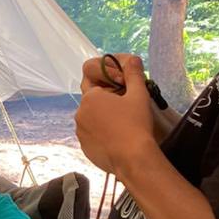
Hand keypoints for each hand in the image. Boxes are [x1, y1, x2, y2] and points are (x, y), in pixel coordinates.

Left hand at [74, 53, 156, 176]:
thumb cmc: (136, 124)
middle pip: (93, 102)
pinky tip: (117, 140)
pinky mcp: (84, 148)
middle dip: (107, 103)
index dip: (111, 86)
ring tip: (122, 127)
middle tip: (125, 110)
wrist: (133, 159)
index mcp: (90, 97)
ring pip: (92, 120)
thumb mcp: (138, 94)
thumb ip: (134, 74)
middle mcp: (80, 114)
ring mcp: (80, 133)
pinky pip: (92, 137)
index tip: (125, 93)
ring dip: (103, 120)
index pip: (97, 84)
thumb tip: (132, 59)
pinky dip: (102, 136)